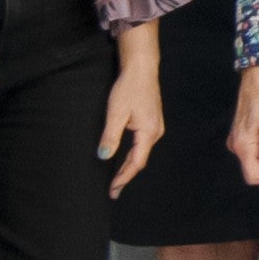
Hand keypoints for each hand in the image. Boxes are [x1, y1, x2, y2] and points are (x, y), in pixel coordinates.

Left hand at [98, 32, 167, 187]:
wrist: (141, 68)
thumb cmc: (129, 88)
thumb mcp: (116, 113)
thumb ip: (110, 137)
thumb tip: (103, 156)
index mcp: (148, 133)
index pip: (136, 163)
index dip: (124, 178)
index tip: (113, 189)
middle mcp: (155, 132)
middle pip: (139, 160)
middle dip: (125, 175)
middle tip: (113, 190)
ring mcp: (155, 127)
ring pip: (141, 153)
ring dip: (128, 166)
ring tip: (117, 178)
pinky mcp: (151, 121)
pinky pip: (141, 144)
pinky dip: (132, 155)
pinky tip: (124, 158)